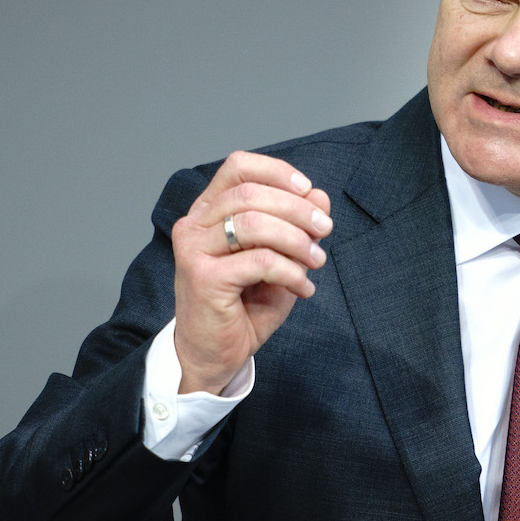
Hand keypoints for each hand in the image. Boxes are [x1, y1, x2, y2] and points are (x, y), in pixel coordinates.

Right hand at [171, 151, 332, 394]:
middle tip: (325, 229)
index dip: (277, 172)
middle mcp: (194, 225)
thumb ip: (297, 225)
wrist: (214, 354)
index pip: (238, 166)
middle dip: (297, 208)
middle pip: (250, 193)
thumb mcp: (281, 258)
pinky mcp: (203, 278)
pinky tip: (303, 288)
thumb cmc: (244, 305)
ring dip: (297, 240)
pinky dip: (290, 271)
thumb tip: (320, 195)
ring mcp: (194, 250)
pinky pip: (259, 261)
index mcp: (208, 211)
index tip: (308, 191)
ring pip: (254, 223)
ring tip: (316, 261)